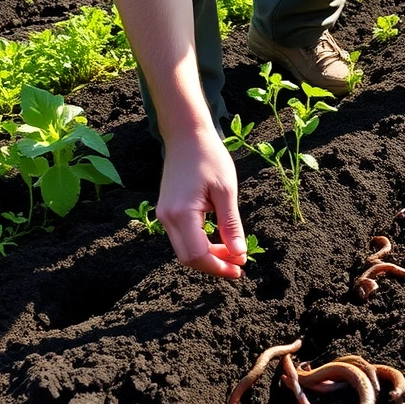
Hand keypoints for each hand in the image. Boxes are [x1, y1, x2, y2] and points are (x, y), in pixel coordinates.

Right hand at [156, 125, 247, 277]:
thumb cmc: (209, 157)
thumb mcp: (226, 191)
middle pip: (188, 258)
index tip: (241, 268)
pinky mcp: (167, 211)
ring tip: (232, 252)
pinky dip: (200, 245)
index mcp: (181, 213)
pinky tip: (219, 241)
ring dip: (208, 256)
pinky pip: (182, 238)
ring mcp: (164, 215)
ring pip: (184, 250)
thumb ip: (231, 225)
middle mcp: (167, 217)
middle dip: (214, 265)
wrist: (186, 135)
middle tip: (239, 264)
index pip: (198, 254)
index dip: (219, 266)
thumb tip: (239, 254)